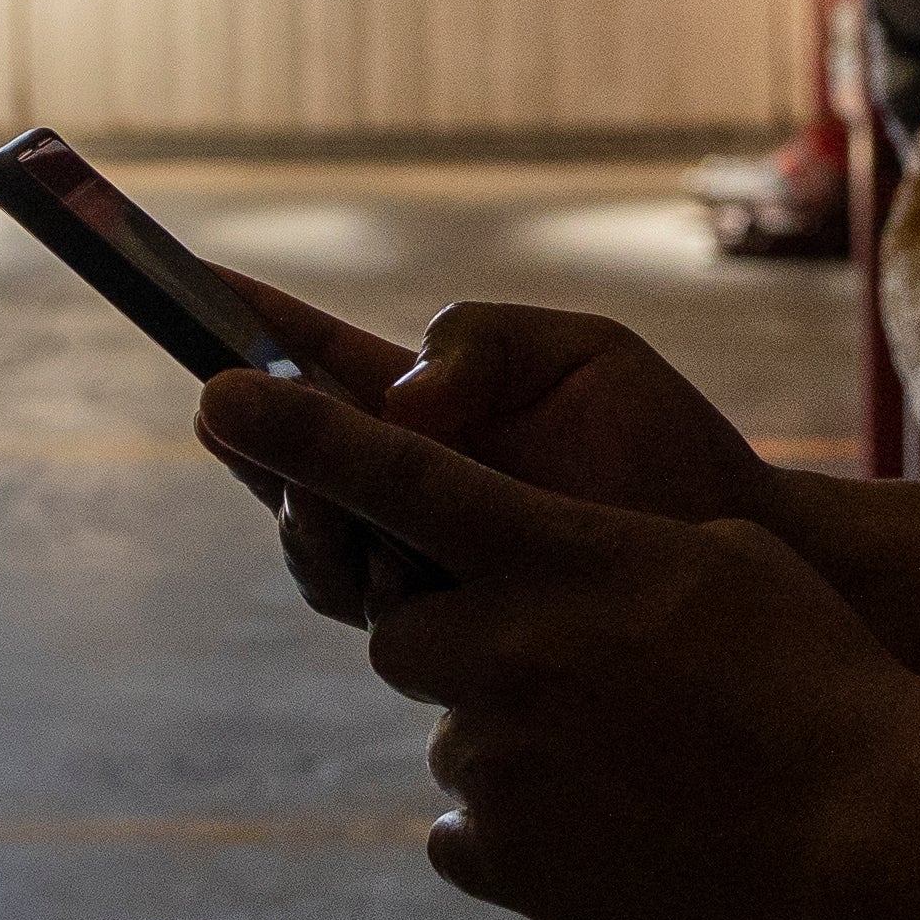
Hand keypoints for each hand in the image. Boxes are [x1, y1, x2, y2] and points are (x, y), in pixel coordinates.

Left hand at [198, 372, 919, 919]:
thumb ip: (590, 551)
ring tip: (633, 759)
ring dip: (516, 735)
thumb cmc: (809, 666)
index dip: (295, 432)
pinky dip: (525, 825)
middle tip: (563, 664)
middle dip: (457, 637)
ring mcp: (489, 758)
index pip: (389, 472)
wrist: (863, 820)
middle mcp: (497, 647)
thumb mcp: (709, 554)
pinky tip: (615, 824)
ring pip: (452, 730)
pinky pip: (467, 830)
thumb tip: (523, 573)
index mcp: (550, 551)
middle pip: (400, 626)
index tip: (213, 393)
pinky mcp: (494, 856)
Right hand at [201, 277, 785, 625]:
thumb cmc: (664, 447)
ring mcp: (415, 562)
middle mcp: (402, 487)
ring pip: (310, 544)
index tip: (182, 284)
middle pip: (281, 462)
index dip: (238, 323)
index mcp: (421, 404)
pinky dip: (369, 580)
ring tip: (356, 503)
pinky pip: (367, 612)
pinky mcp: (446, 635)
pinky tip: (404, 564)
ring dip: (313, 518)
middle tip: (261, 423)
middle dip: (263, 443)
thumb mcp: (583, 352)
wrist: (737, 556)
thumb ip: (485, 346)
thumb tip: (400, 401)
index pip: (306, 357)